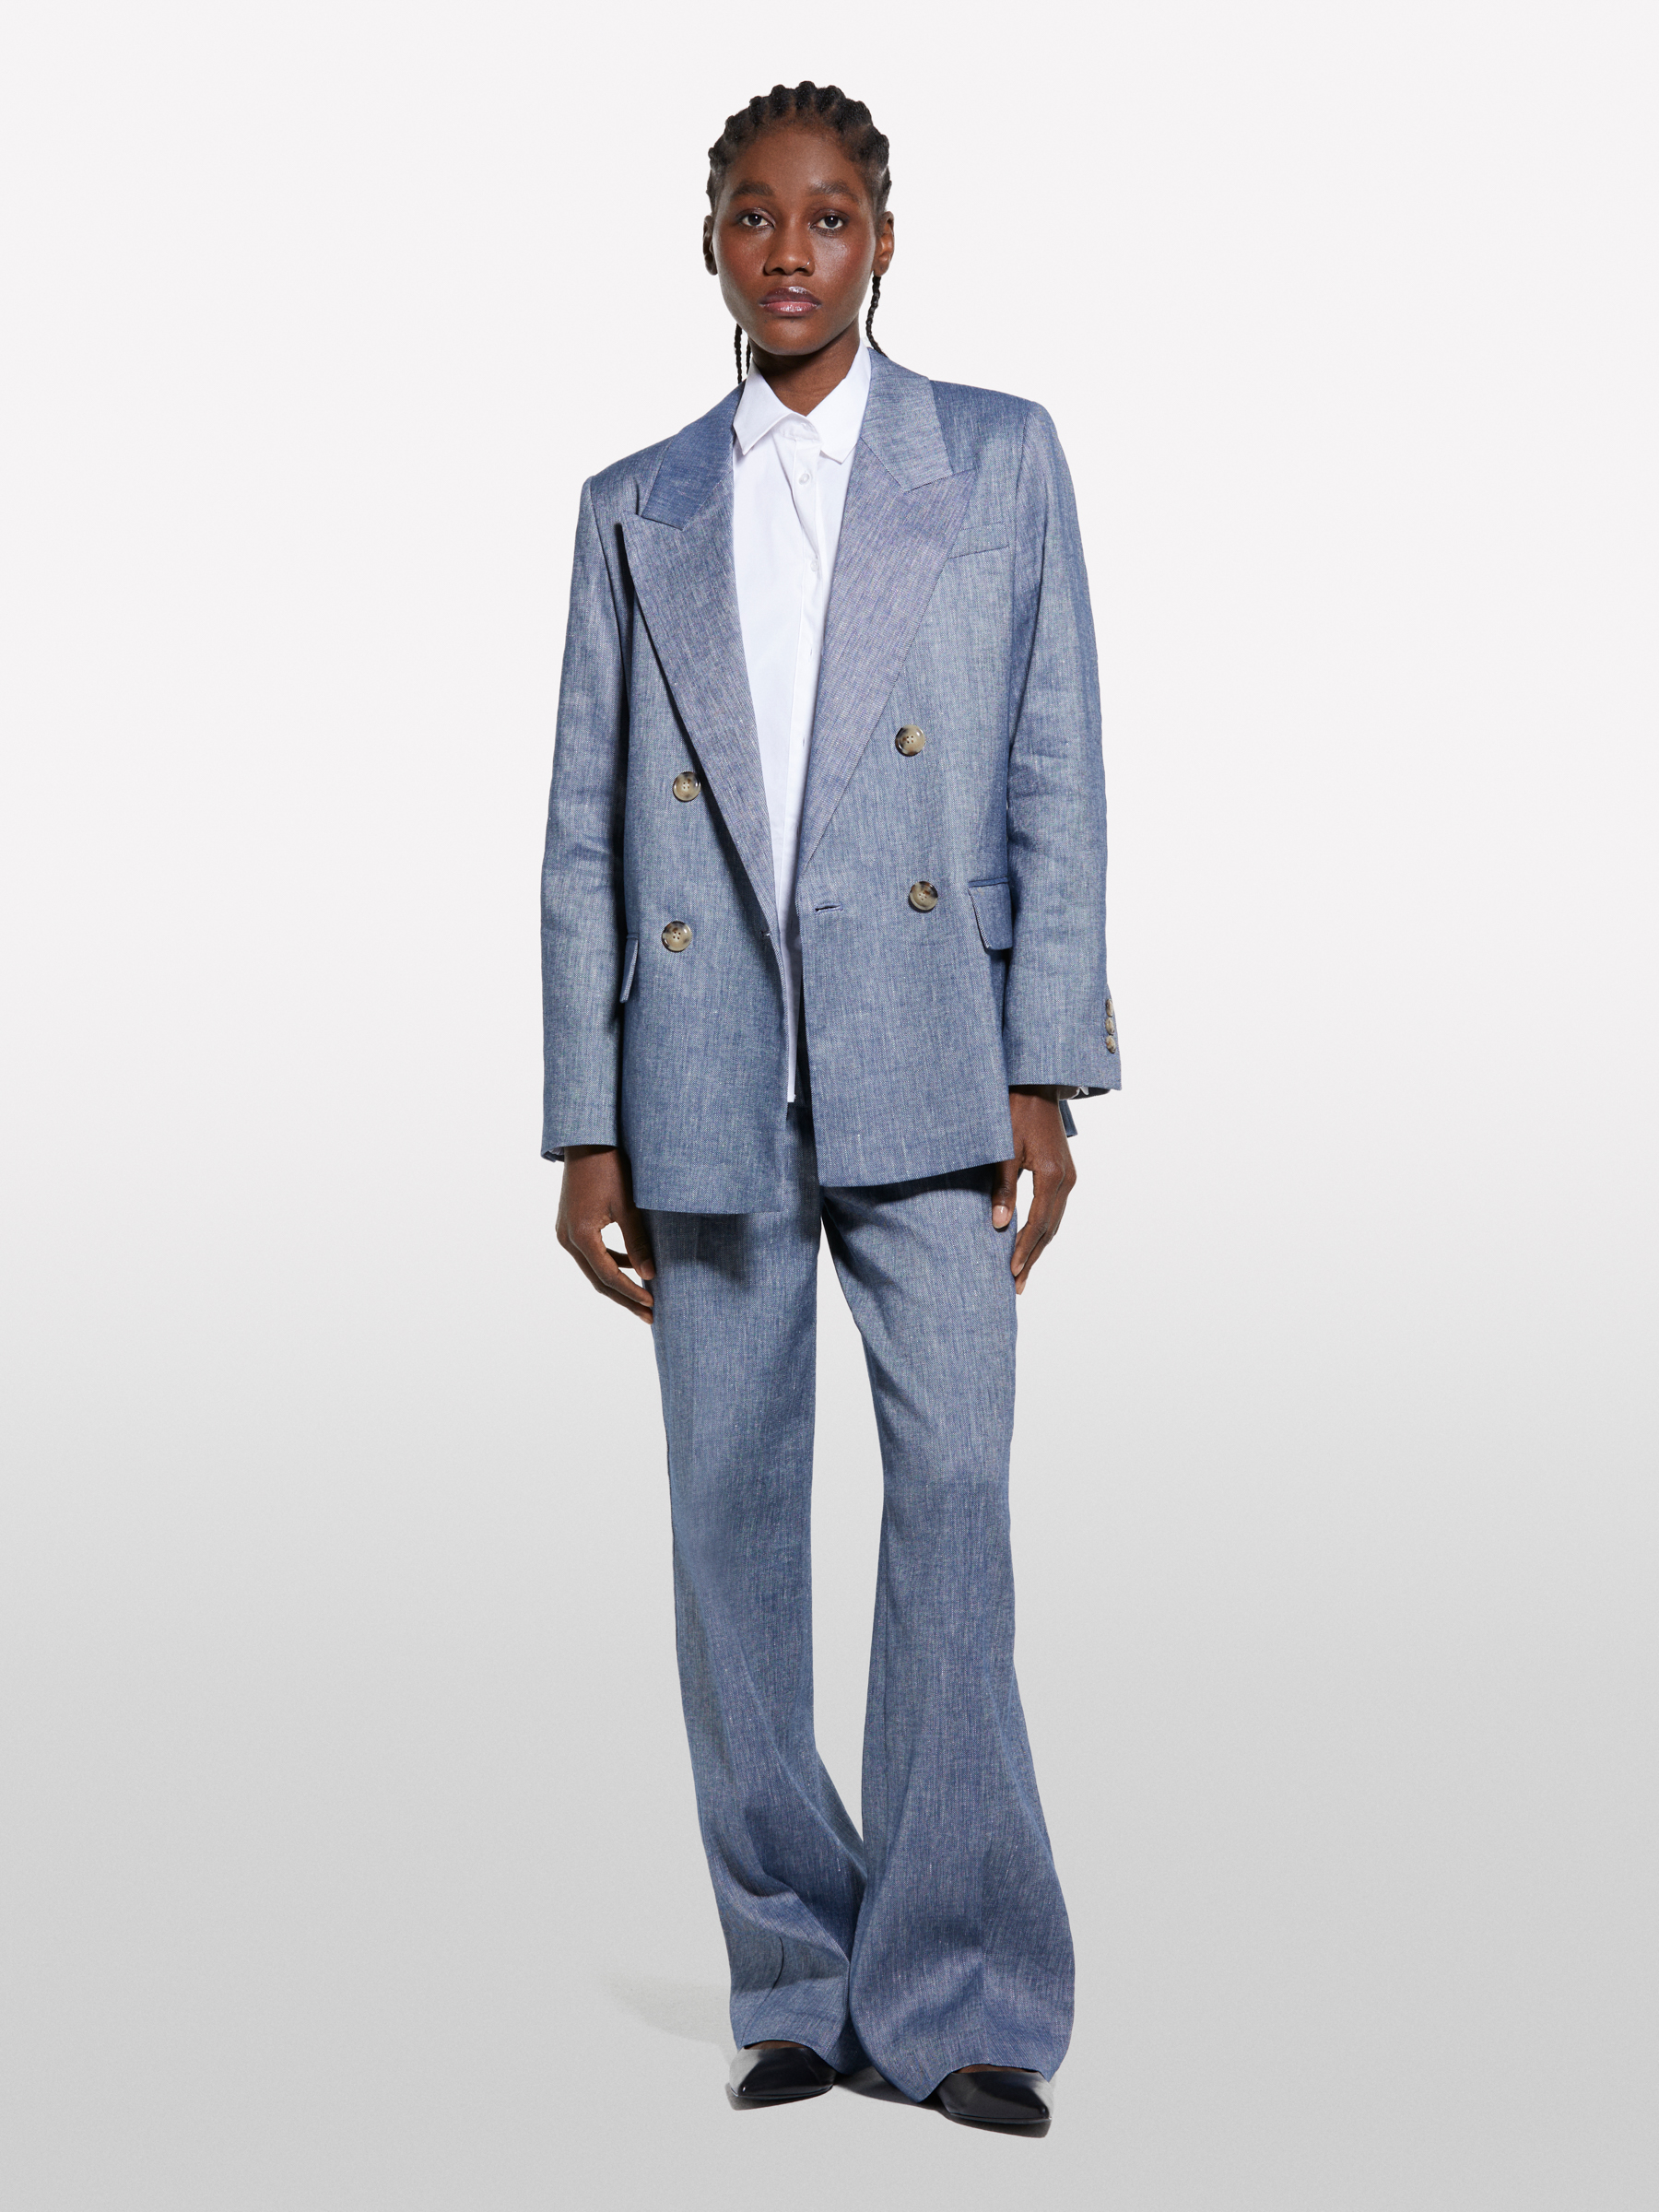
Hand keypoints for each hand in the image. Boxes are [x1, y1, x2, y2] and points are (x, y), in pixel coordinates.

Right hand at [556, 1146, 655, 1322]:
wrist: (587, 1140)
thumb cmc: (610, 1167)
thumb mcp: (628, 1206)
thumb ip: (638, 1242)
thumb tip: (651, 1275)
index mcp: (580, 1235)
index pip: (608, 1276)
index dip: (631, 1293)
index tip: (653, 1304)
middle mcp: (566, 1238)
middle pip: (597, 1280)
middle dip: (624, 1298)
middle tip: (649, 1315)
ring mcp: (565, 1232)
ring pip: (593, 1268)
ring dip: (617, 1282)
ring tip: (644, 1296)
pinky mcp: (570, 1225)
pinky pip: (590, 1253)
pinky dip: (611, 1262)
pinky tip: (633, 1266)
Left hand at [990, 1088, 1076, 1294]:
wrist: (1035, 1084)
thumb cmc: (1014, 1111)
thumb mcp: (1003, 1149)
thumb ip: (1003, 1187)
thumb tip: (1000, 1224)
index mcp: (1053, 1176)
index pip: (1038, 1223)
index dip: (1024, 1249)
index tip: (1011, 1271)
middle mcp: (1066, 1180)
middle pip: (1050, 1229)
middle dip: (1032, 1257)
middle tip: (1017, 1285)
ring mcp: (1068, 1177)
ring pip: (1054, 1221)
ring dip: (1038, 1246)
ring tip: (1023, 1271)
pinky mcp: (1064, 1172)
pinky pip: (1054, 1209)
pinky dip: (1043, 1229)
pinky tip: (1032, 1240)